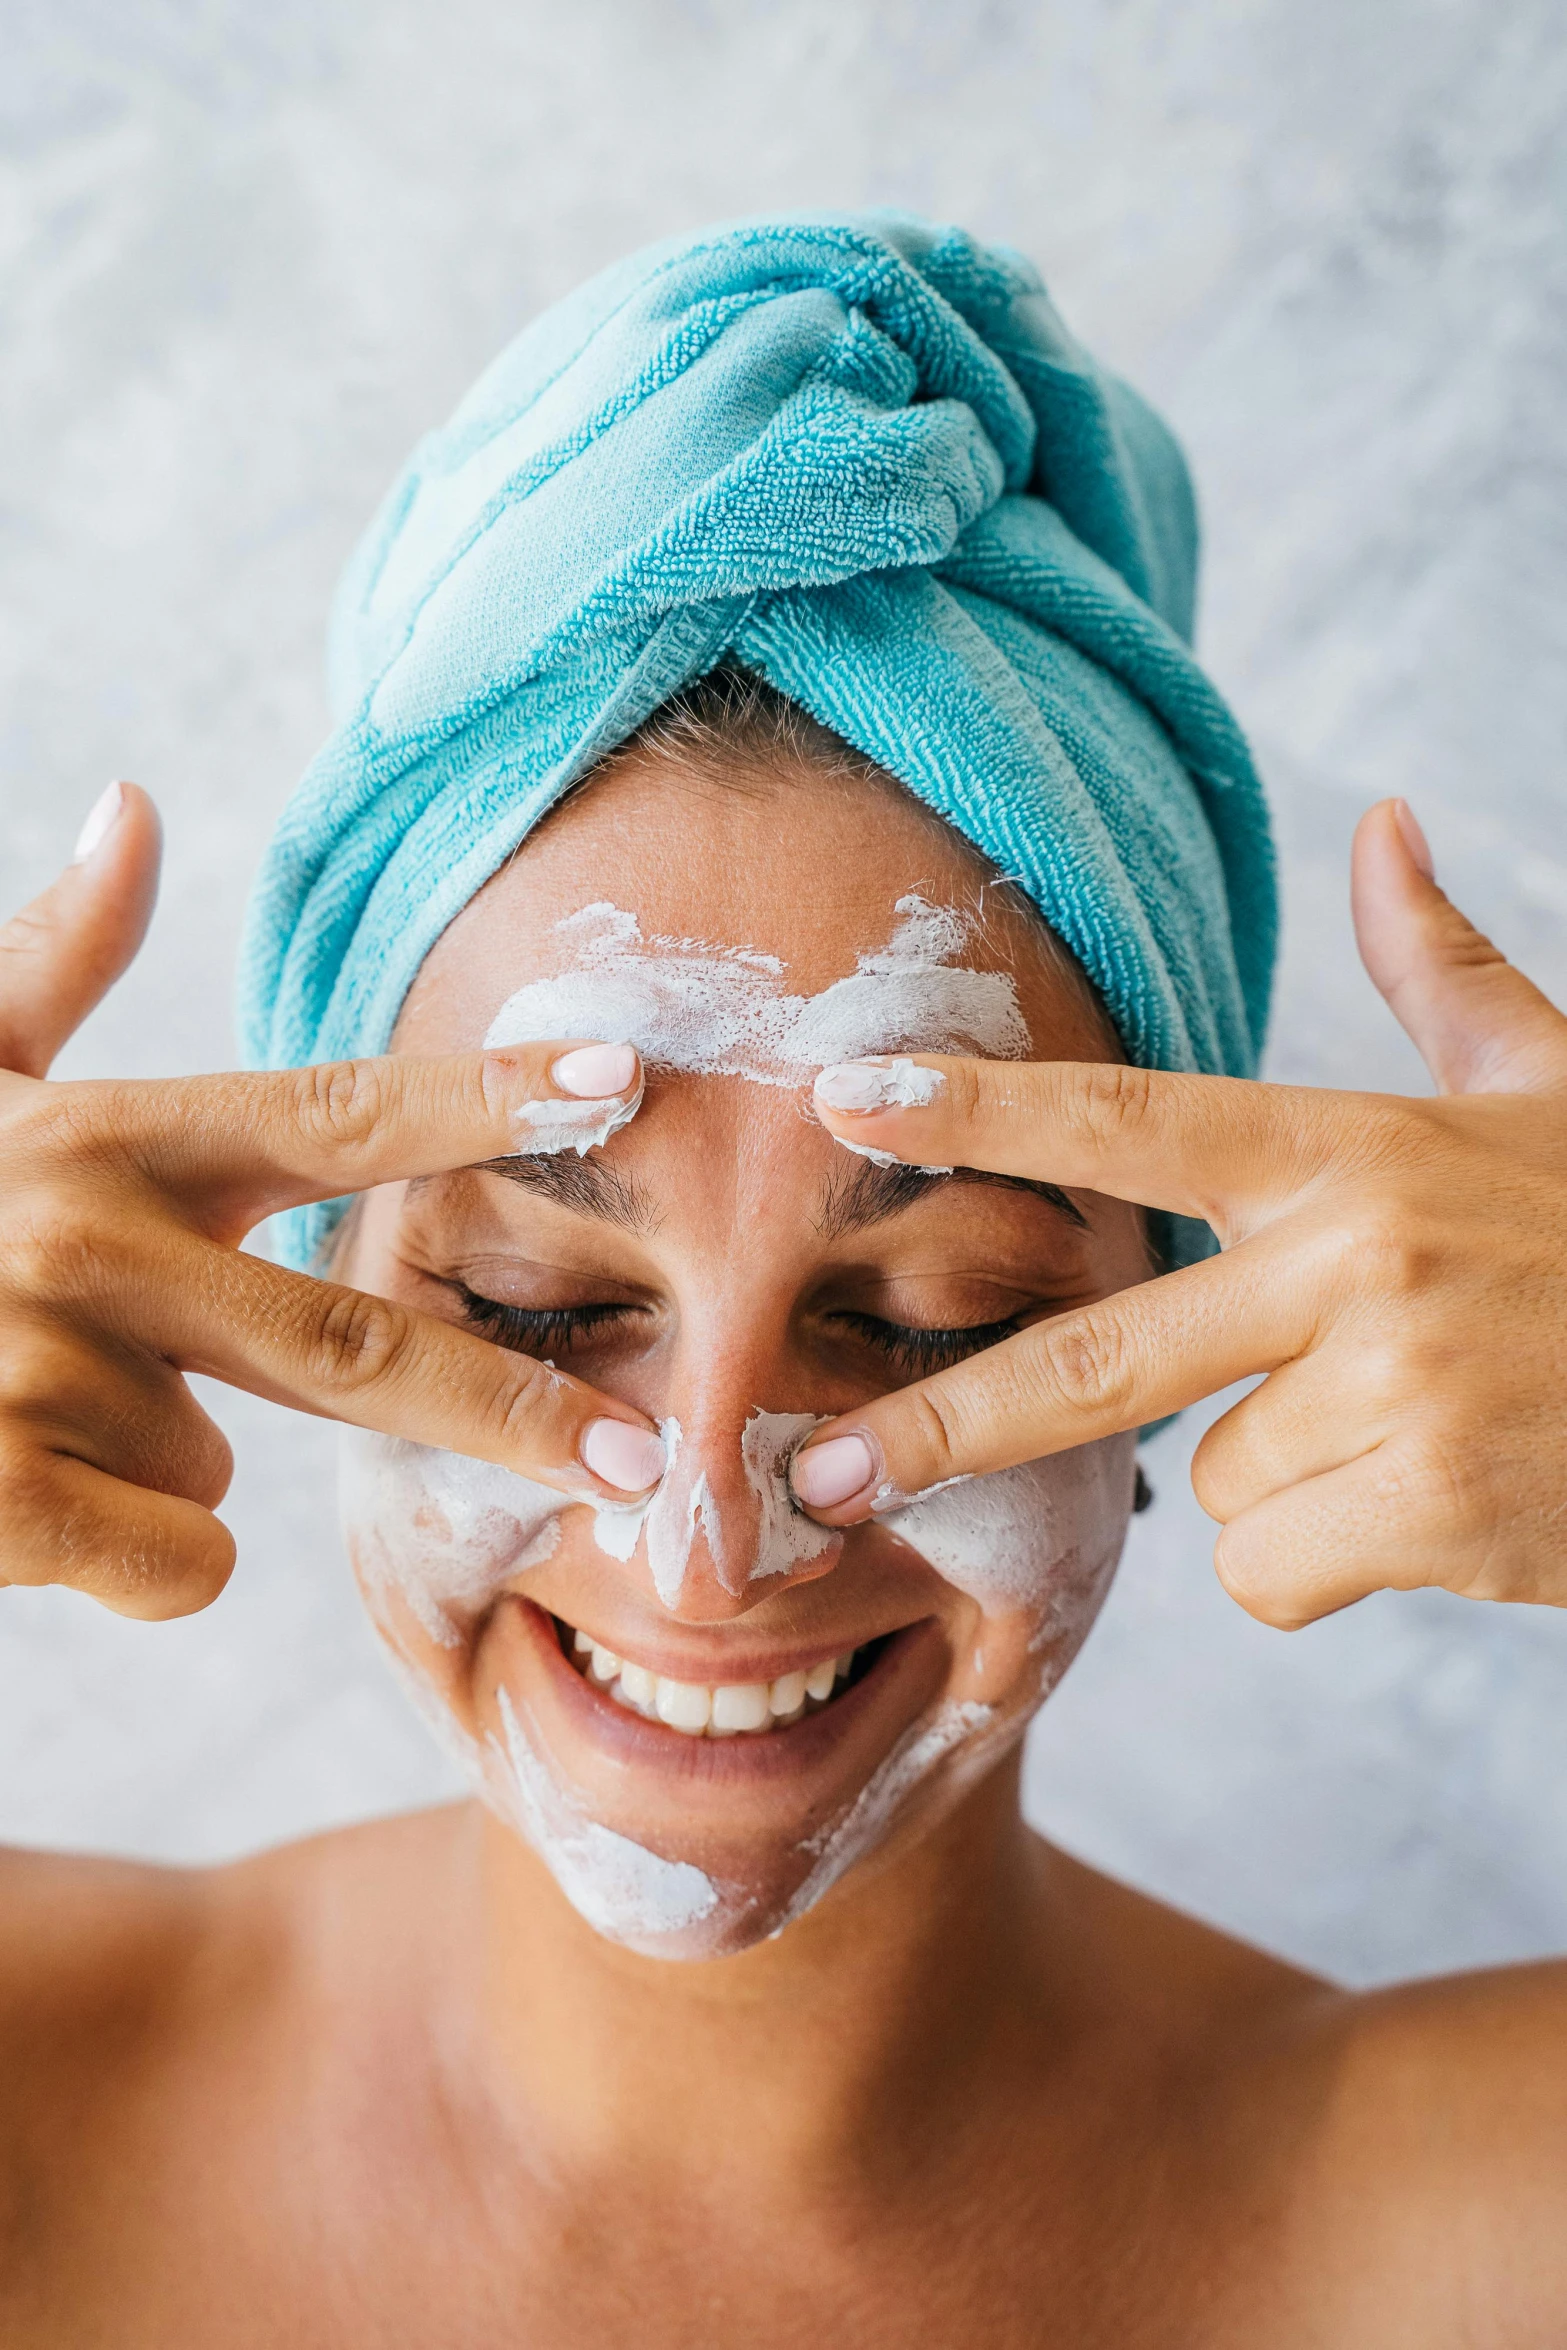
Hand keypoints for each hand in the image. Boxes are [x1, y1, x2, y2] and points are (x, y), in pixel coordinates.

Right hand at [0, 784, 662, 1620]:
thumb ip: (51, 963)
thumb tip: (134, 805)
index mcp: (96, 1134)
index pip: (327, 1111)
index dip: (482, 1096)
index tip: (622, 1078)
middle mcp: (81, 1236)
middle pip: (353, 1338)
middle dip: (515, 1411)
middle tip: (656, 1472)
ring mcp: (38, 1367)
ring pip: (224, 1466)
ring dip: (164, 1461)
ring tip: (36, 1406)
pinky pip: (175, 1561)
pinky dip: (133, 1556)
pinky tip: (24, 1502)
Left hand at [793, 798, 1566, 1628]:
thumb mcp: (1550, 1087)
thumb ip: (1441, 971)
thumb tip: (1383, 826)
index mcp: (1358, 1146)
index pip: (1133, 1117)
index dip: (978, 1109)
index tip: (844, 1100)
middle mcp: (1357, 1261)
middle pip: (1095, 1357)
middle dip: (941, 1427)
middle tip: (810, 1479)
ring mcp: (1394, 1392)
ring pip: (1213, 1479)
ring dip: (1280, 1475)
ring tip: (1418, 1421)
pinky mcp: (1431, 1513)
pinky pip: (1272, 1569)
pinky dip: (1327, 1558)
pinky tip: (1434, 1503)